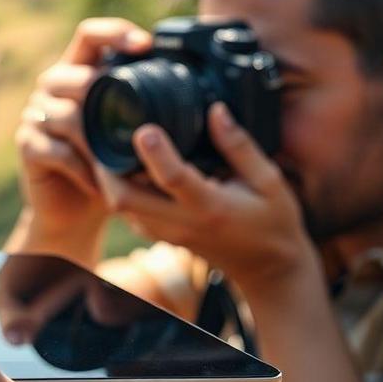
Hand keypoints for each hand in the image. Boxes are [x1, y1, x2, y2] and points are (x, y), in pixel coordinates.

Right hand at [14, 18, 153, 236]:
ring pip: (68, 117)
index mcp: (80, 70)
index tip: (146, 46)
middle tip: (138, 127)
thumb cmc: (111, 164)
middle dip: (107, 100)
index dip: (115, 32)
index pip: (90, 34)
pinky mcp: (27, 145)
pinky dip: (85, 170)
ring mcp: (36, 114)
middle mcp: (53, 86)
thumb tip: (200, 94)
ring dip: (100, 145)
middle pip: (75, 76)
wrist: (76, 208)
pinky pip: (58, 151)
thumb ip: (147, 105)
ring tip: (124, 164)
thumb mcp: (131, 130)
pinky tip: (102, 184)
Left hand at [98, 102, 317, 291]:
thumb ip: (240, 146)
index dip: (155, 153)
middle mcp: (183, 223)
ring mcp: (169, 235)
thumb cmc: (273, 222)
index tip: (145, 129)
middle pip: (124, 199)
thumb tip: (215, 110)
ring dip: (110, 180)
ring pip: (121, 209)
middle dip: (109, 167)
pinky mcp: (163, 238)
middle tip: (109, 135)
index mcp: (211, 206)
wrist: (269, 271)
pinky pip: (129, 215)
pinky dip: (121, 192)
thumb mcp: (270, 181)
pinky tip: (129, 170)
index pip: (173, 179)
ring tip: (113, 147)